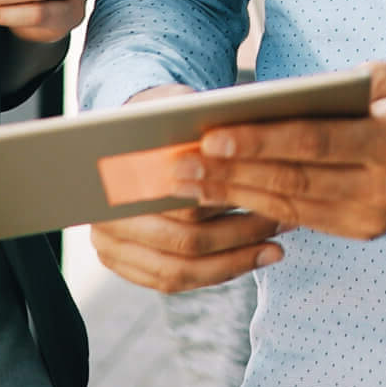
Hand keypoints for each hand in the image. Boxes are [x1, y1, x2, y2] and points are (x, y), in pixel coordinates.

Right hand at [88, 85, 288, 293]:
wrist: (122, 140)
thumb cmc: (156, 119)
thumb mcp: (172, 105)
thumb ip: (191, 113)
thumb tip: (220, 121)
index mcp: (115, 180)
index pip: (181, 203)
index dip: (230, 202)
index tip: (269, 196)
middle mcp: (105, 221)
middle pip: (184, 241)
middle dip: (240, 235)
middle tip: (281, 222)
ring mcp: (111, 249)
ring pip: (180, 271)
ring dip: (234, 262)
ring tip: (274, 248)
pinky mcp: (124, 267)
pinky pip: (174, 281)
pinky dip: (214, 274)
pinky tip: (249, 260)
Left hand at [178, 63, 385, 240]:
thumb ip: (331, 94)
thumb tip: (261, 108)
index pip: (311, 143)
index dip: (257, 141)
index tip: (209, 135)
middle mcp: (383, 188)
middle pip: (293, 180)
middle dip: (231, 174)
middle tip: (179, 165)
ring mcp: (376, 216)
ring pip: (294, 206)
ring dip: (237, 195)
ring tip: (191, 183)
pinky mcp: (369, 230)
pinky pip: (308, 218)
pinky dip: (265, 206)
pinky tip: (229, 195)